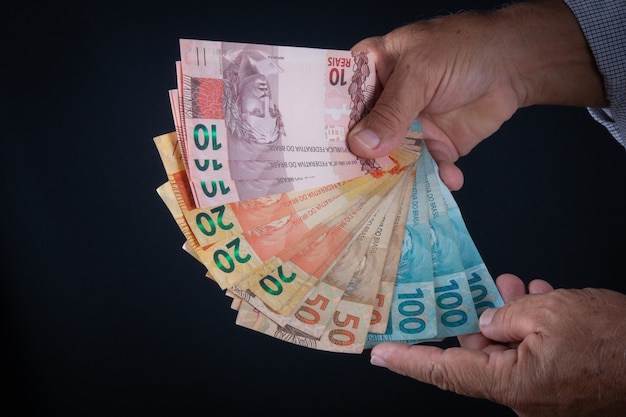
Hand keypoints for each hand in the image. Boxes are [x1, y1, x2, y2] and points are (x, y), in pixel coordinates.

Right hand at [347, 0, 605, 190]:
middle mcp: (384, 103)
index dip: (324, 126)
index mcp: (371, 73)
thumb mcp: (420, 73)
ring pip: (390, 158)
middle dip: (356, 160)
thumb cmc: (462, 50)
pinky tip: (448, 180)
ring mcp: (408, 126)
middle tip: (346, 184)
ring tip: (389, 196)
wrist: (514, 64)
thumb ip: (392, 110)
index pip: (337, 101)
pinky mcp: (434, 144)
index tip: (314, 153)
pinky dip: (437, 178)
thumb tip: (361, 146)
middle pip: (360, 137)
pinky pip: (428, 168)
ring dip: (391, 176)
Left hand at [369, 274, 625, 416]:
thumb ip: (507, 315)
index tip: (380, 355)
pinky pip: (531, 356)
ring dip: (505, 317)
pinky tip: (536, 299)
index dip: (409, 361)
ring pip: (506, 351)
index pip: (445, 371)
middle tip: (472, 289)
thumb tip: (488, 321)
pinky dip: (528, 329)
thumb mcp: (551, 311)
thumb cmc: (615, 340)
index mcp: (512, 383)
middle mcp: (522, 396)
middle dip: (473, 319)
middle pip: (477, 356)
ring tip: (512, 286)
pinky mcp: (561, 388)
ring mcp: (542, 395)